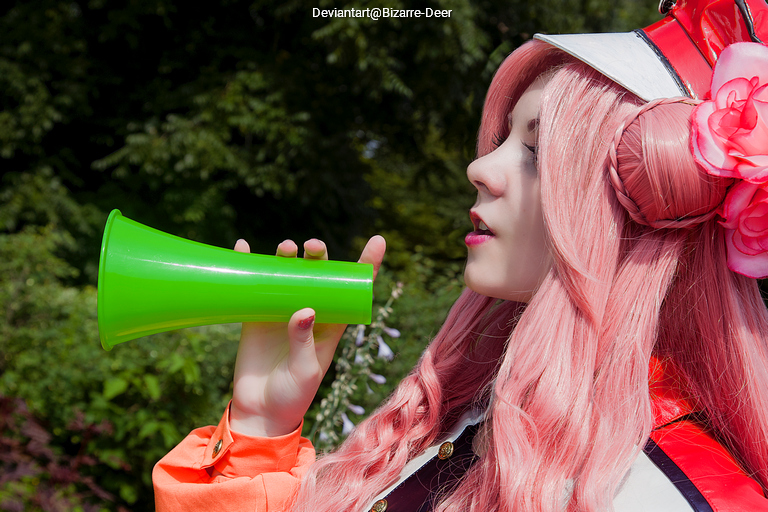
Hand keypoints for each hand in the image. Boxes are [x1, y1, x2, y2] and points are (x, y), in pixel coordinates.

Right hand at [229, 236, 385, 436]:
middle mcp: (309, 312)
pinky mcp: (254, 316)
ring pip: (286, 273)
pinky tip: (241, 246)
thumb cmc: (293, 396)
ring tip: (287, 248)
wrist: (259, 412)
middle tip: (313, 247)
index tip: (378, 240)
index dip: (367, 263)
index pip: (354, 289)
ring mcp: (280, 311)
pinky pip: (252, 285)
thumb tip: (304, 310)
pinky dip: (246, 264)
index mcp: (332, 323)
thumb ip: (304, 341)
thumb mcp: (305, 371)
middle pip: (318, 273)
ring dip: (286, 255)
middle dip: (319, 255)